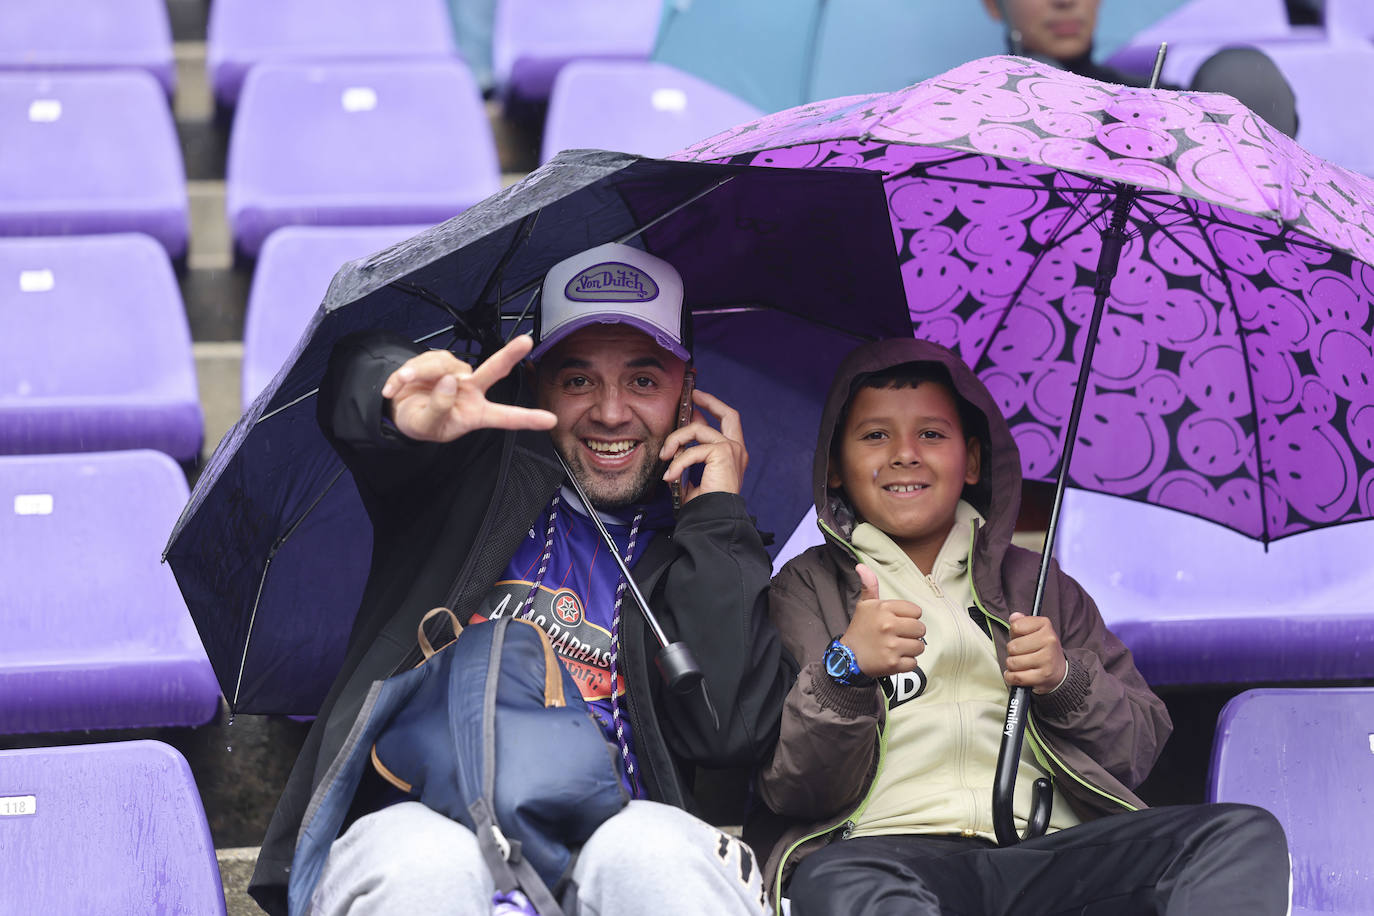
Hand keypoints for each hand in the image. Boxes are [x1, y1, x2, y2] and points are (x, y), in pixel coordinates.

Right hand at [380, 334, 555, 442]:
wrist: (398, 410)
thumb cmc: (421, 422)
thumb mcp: (428, 425)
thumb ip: (439, 408)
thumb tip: (450, 380)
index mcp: (475, 414)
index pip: (504, 417)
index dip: (526, 419)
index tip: (550, 420)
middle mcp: (471, 390)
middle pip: (492, 370)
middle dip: (509, 355)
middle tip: (526, 341)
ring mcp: (456, 373)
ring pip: (442, 364)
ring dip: (418, 374)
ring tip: (402, 388)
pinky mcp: (440, 361)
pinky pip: (422, 360)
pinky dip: (403, 374)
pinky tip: (395, 386)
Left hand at [658, 388, 747, 504]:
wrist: (715, 520)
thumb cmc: (705, 505)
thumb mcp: (694, 476)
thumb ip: (690, 457)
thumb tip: (677, 444)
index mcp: (733, 455)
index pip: (728, 423)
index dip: (714, 408)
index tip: (697, 400)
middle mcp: (737, 449)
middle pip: (728, 413)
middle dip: (709, 401)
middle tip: (691, 397)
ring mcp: (732, 450)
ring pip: (697, 429)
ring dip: (675, 440)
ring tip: (665, 457)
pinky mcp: (723, 453)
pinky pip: (692, 450)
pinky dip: (677, 463)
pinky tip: (670, 476)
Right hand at [839, 564, 924, 677]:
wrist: (847, 658)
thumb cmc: (860, 630)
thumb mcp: (864, 605)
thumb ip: (869, 586)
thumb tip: (861, 566)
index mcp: (884, 609)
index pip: (916, 611)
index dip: (908, 618)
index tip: (896, 623)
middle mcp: (888, 625)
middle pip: (920, 629)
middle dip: (911, 634)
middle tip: (897, 637)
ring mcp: (891, 646)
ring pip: (919, 646)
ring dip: (910, 649)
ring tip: (896, 648)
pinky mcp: (893, 663)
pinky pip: (914, 662)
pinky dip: (906, 663)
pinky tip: (894, 659)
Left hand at [1004, 612, 1067, 693]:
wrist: (1059, 670)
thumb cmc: (1040, 648)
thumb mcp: (1032, 631)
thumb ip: (1020, 622)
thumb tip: (1014, 617)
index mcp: (1045, 624)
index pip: (1015, 626)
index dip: (1013, 634)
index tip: (1021, 638)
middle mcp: (1049, 640)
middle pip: (1012, 646)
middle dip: (1011, 653)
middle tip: (1021, 654)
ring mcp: (1047, 659)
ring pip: (1013, 662)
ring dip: (1012, 666)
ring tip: (1021, 664)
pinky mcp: (1044, 676)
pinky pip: (1016, 677)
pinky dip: (1011, 677)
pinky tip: (1017, 674)